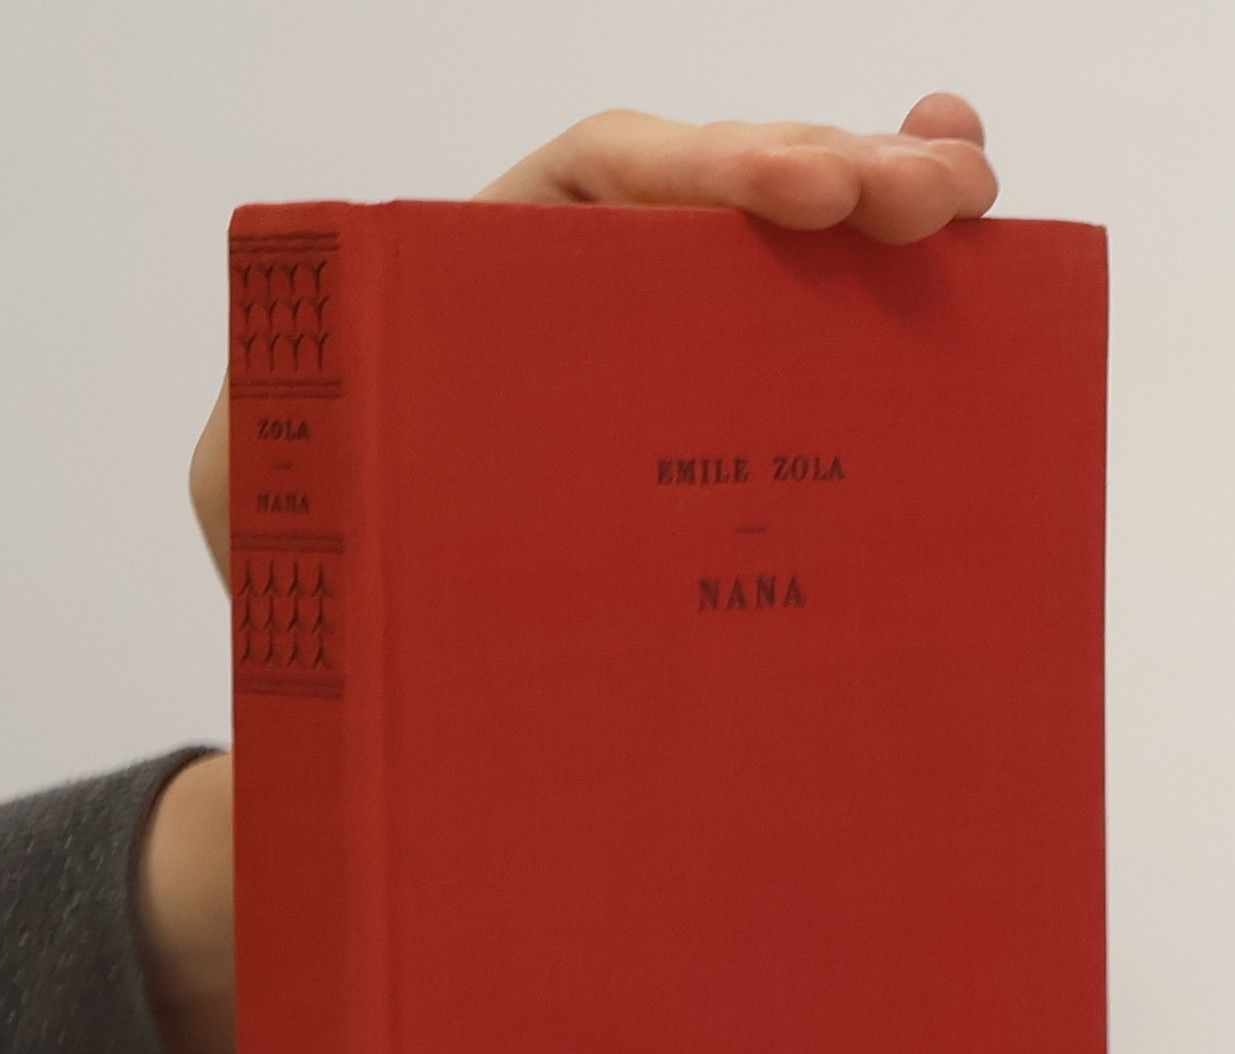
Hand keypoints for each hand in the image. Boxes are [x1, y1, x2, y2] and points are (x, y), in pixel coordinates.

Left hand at [187, 93, 996, 578]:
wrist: (398, 703)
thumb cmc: (327, 593)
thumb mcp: (261, 501)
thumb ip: (266, 428)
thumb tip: (297, 402)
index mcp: (487, 279)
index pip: (600, 179)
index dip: (703, 168)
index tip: (797, 198)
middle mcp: (588, 300)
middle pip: (718, 195)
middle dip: (832, 169)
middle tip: (931, 191)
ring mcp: (667, 364)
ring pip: (786, 255)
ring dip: (890, 200)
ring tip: (971, 197)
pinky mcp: (725, 438)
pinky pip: (813, 349)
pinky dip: (887, 291)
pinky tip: (973, 248)